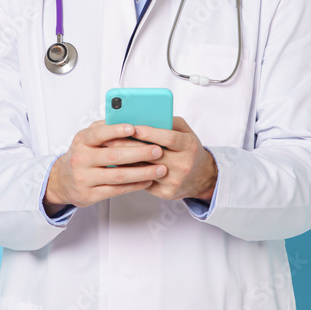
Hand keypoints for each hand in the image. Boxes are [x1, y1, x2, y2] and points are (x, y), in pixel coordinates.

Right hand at [44, 120, 167, 211]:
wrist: (63, 180)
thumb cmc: (83, 154)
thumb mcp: (87, 138)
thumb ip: (105, 128)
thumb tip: (131, 118)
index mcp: (82, 140)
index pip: (99, 133)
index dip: (116, 130)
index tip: (134, 128)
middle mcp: (81, 159)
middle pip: (114, 156)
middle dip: (139, 153)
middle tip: (158, 150)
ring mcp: (84, 178)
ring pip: (118, 175)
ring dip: (142, 172)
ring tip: (160, 169)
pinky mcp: (89, 195)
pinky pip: (117, 190)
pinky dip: (135, 185)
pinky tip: (148, 180)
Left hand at [103, 116, 217, 201]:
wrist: (202, 177)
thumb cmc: (188, 150)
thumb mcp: (185, 131)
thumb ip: (168, 122)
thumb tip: (146, 116)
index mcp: (188, 146)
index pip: (169, 138)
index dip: (150, 133)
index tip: (133, 127)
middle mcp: (183, 164)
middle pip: (153, 154)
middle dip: (129, 146)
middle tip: (109, 139)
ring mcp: (174, 180)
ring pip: (144, 170)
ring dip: (125, 161)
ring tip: (108, 152)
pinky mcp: (166, 193)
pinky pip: (143, 182)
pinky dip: (130, 173)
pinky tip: (117, 166)